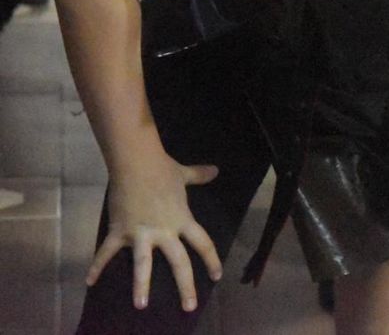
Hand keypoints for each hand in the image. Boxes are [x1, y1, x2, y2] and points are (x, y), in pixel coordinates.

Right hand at [89, 156, 221, 311]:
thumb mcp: (184, 175)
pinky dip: (97, 267)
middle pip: (179, 263)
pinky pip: (107, 252)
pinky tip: (89, 282)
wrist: (137, 162)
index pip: (203, 243)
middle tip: (189, 307)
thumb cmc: (162, 168)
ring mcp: (141, 233)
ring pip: (143, 264)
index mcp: (183, 219)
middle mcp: (164, 231)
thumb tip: (216, 170)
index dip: (212, 260)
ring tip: (141, 305)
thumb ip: (199, 176)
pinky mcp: (119, 230)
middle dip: (185, 286)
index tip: (217, 277)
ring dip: (141, 286)